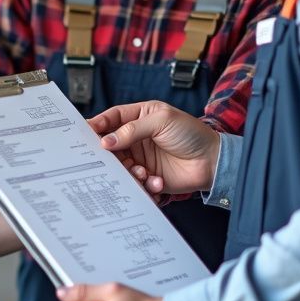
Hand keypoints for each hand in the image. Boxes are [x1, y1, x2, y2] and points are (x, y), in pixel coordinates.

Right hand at [87, 101, 219, 195]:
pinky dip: (142, 184)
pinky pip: (134, 182)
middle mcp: (138, 137)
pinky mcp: (148, 176)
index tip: (85, 133)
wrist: (213, 162)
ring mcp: (142, 157)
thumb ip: (132, 129)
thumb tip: (106, 141)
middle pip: (111, 145)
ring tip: (143, 173)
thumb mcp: (162, 121)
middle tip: (108, 161)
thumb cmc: (191, 134)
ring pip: (121, 166)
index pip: (112, 118)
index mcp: (140, 116)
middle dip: (110, 154)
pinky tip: (156, 181)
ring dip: (129, 171)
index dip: (98, 124)